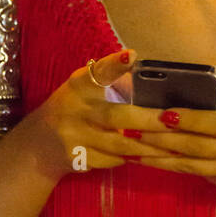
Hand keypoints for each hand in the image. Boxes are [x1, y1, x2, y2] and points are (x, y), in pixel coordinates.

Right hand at [27, 49, 174, 180]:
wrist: (39, 144)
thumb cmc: (73, 107)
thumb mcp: (83, 87)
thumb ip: (108, 80)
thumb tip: (147, 72)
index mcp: (79, 86)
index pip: (98, 72)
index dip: (114, 65)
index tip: (131, 56)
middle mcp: (76, 110)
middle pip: (116, 116)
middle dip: (148, 119)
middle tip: (173, 119)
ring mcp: (76, 138)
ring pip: (119, 144)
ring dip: (149, 145)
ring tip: (176, 144)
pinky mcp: (80, 160)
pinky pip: (114, 160)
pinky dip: (136, 158)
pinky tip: (156, 157)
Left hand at [129, 94, 215, 209]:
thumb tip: (194, 101)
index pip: (215, 123)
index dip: (188, 119)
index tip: (160, 112)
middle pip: (195, 145)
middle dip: (159, 137)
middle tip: (127, 128)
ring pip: (189, 164)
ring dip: (156, 156)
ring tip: (128, 146)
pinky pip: (196, 173)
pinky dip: (171, 166)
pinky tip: (149, 160)